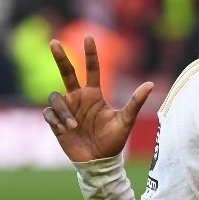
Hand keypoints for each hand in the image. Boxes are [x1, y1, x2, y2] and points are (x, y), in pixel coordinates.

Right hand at [43, 35, 153, 162]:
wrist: (98, 162)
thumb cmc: (113, 141)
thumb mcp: (126, 120)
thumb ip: (135, 102)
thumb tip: (150, 84)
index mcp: (94, 95)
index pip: (91, 69)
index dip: (91, 54)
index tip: (89, 36)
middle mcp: (78, 98)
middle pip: (66, 73)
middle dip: (60, 57)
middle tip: (54, 42)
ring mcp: (66, 110)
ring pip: (55, 97)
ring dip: (62, 110)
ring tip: (73, 126)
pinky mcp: (55, 122)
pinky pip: (48, 113)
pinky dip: (55, 119)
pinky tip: (65, 130)